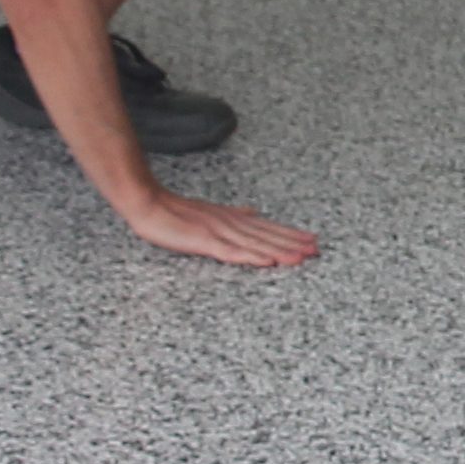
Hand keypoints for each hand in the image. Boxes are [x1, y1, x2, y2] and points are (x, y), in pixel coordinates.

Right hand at [125, 185, 319, 268]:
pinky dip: (251, 256)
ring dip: (280, 251)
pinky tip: (267, 261)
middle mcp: (230, 224)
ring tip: (301, 257)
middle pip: (267, 236)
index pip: (267, 228)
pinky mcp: (204, 242)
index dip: (290, 234)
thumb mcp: (210, 212)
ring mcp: (218, 232)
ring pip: (255, 244)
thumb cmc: (174, 212)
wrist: (147, 202)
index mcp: (232, 219)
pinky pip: (232, 252)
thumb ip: (233, 214)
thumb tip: (253, 213)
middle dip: (294, 244)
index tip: (312, 240)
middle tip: (317, 250)